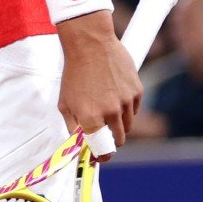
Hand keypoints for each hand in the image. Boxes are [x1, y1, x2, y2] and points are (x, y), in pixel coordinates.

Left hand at [57, 12, 140, 155]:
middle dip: (111, 140)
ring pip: (127, 125)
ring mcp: (126, 102)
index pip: (102, 150)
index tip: (99, 157)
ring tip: (106, 108)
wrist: (90, 44)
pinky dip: (126, 108)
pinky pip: (134, 109)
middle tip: (103, 133)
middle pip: (118, 140)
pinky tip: (114, 95)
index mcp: (90, 118)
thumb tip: (79, 144)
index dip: (101, 156)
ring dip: (118, 124)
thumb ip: (73, 127)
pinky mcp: (137, 91)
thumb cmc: (74, 73)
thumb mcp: (65, 103)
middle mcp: (110, 113)